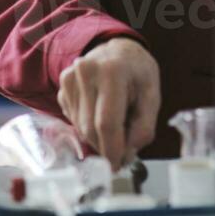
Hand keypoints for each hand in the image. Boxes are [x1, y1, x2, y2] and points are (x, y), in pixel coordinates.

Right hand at [57, 37, 160, 171]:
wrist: (117, 49)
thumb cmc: (137, 73)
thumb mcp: (152, 95)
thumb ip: (144, 126)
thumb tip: (128, 154)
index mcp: (113, 71)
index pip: (107, 122)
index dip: (112, 150)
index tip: (118, 166)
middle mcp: (86, 71)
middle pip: (90, 128)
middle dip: (105, 147)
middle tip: (120, 152)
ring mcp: (70, 77)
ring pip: (80, 127)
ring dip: (96, 138)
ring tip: (114, 125)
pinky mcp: (62, 85)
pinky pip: (73, 119)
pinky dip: (87, 125)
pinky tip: (99, 112)